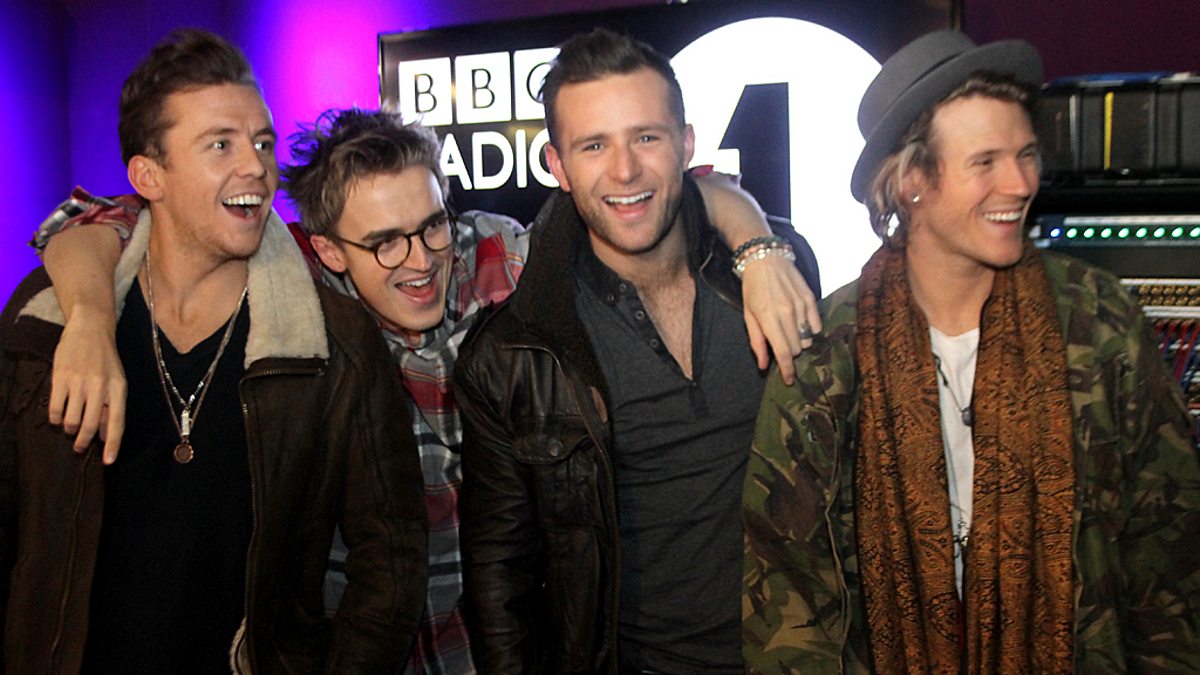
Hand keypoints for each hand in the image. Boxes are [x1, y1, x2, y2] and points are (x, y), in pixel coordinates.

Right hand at [48, 304, 125, 462]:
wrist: (90, 329)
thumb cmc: (105, 359)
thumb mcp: (116, 381)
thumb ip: (111, 406)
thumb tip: (107, 435)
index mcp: (119, 388)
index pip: (117, 422)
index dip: (113, 444)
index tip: (108, 462)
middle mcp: (100, 386)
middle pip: (90, 425)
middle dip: (83, 442)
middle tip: (79, 448)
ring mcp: (79, 382)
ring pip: (70, 420)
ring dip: (68, 429)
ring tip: (69, 427)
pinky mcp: (60, 377)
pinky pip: (54, 409)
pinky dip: (54, 418)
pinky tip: (57, 417)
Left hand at [740, 254, 820, 384]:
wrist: (766, 259)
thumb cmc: (753, 289)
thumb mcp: (748, 316)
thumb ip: (757, 342)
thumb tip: (764, 366)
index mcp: (768, 319)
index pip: (783, 352)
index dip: (787, 370)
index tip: (789, 380)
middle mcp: (787, 313)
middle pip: (796, 348)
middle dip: (789, 352)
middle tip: (781, 343)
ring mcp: (801, 306)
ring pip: (807, 338)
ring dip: (799, 341)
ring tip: (789, 330)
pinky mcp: (811, 298)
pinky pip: (817, 325)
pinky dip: (810, 329)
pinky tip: (800, 323)